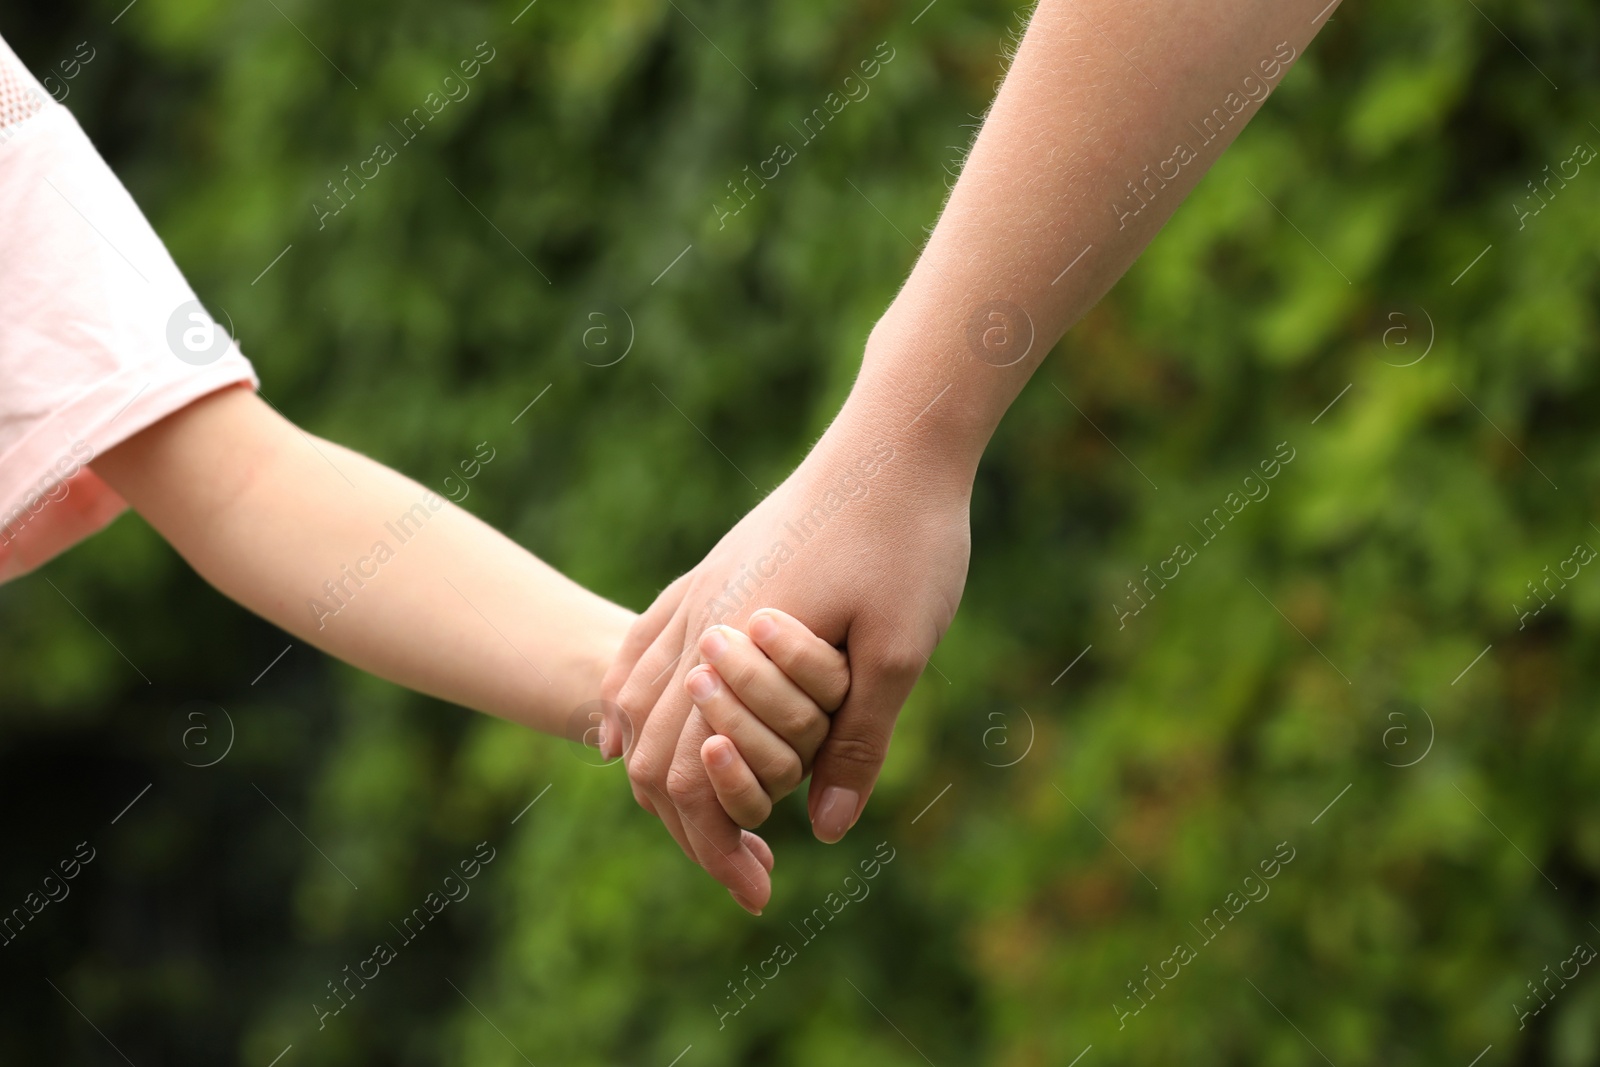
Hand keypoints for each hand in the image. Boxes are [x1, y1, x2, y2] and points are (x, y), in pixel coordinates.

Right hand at [600, 414, 970, 908]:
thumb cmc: (906, 540)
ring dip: (656, 769)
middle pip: (651, 749)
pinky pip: (640, 642)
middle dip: (687, 826)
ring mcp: (700, 590)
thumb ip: (859, 742)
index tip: (758, 894)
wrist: (894, 439)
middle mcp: (700, 622)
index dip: (716, 847)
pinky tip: (626, 728)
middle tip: (742, 875)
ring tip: (693, 820)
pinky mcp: (713, 569)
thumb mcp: (901, 651)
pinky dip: (628, 699)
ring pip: (635, 697)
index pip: (689, 776)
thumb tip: (825, 830)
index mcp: (738, 648)